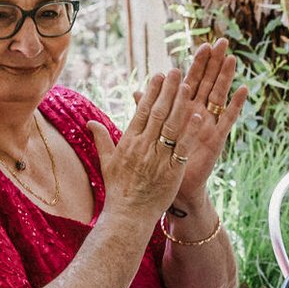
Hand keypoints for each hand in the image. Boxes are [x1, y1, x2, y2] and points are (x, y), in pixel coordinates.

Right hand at [97, 68, 203, 222]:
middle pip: (157, 113)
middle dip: (168, 91)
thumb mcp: (106, 162)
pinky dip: (190, 133)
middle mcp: (143, 147)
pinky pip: (182, 149)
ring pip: (170, 127)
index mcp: (128, 142)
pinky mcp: (172, 171)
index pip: (141, 111)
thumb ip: (101, 139)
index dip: (151, 92)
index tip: (159, 76)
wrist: (128, 216)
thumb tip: (90, 121)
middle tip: (177, 72)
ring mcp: (158, 159)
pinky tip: (199, 118)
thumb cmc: (118, 190)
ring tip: (189, 86)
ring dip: (180, 105)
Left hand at [163, 39, 249, 210]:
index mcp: (181, 109)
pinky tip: (243, 90)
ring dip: (225, 77)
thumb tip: (136, 90)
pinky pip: (227, 119)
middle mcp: (197, 113)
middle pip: (208, 82)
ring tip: (232, 58)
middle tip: (222, 42)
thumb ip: (146, 110)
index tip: (203, 44)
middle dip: (215, 63)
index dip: (197, 63)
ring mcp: (208, 124)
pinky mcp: (215, 138)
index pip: (191, 80)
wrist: (167, 185)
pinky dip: (235, 105)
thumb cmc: (159, 159)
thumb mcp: (149, 131)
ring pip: (218, 95)